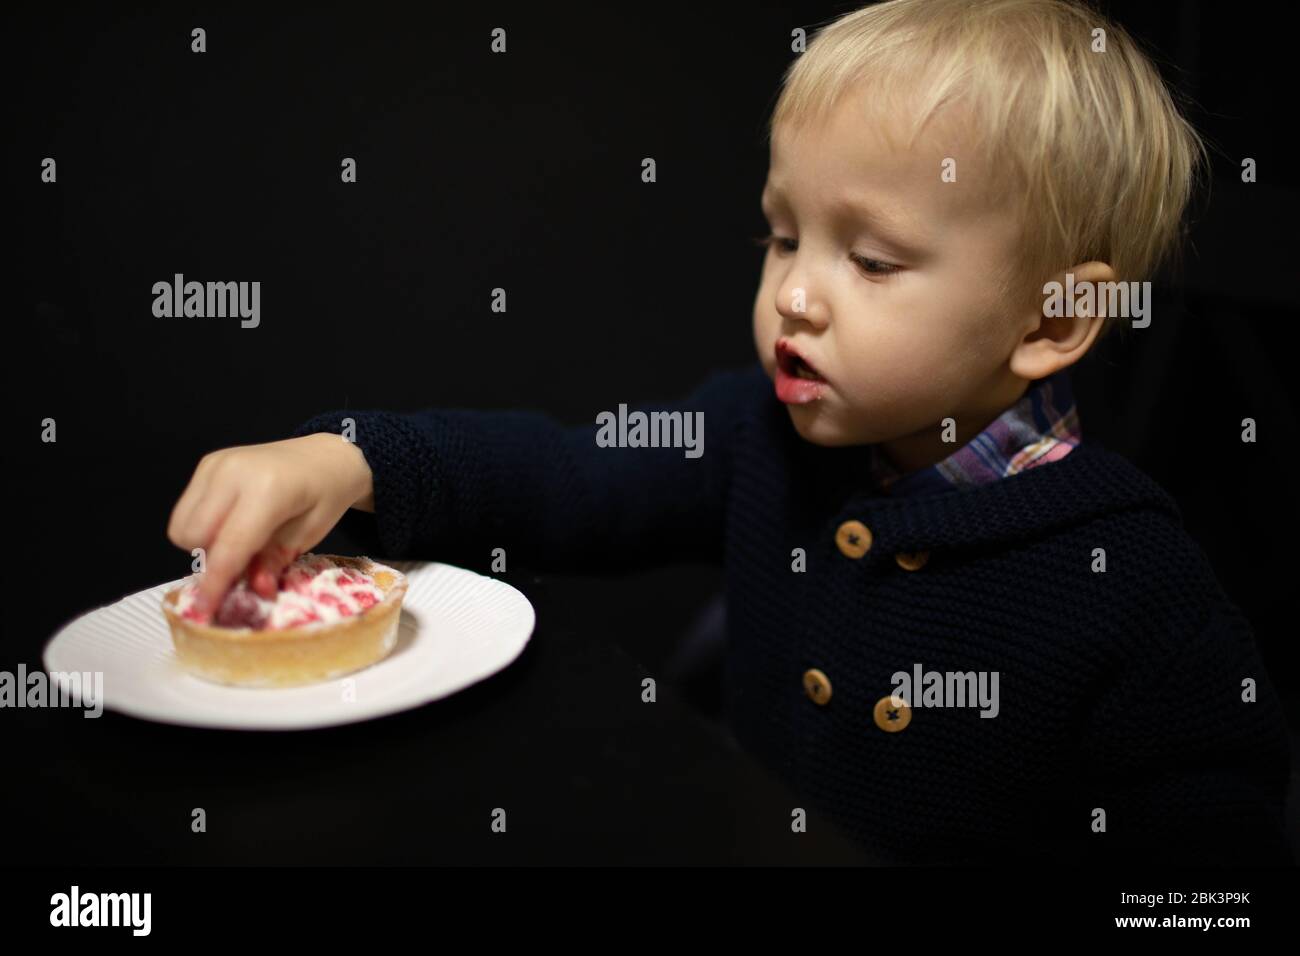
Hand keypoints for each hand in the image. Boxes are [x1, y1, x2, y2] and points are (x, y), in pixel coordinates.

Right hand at [166, 433, 373, 619]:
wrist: (324, 456)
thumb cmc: (323, 496)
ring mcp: (217, 464)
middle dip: (212, 558)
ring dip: (203, 543)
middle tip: (244, 558)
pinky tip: (231, 519)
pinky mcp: (207, 463)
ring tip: (239, 536)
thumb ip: (275, 561)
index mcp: (267, 489)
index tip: (206, 611)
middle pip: (193, 536)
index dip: (216, 582)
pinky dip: (201, 524)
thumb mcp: (309, 534)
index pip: (230, 545)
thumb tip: (255, 590)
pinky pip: (186, 509)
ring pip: (182, 524)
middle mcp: (234, 472)